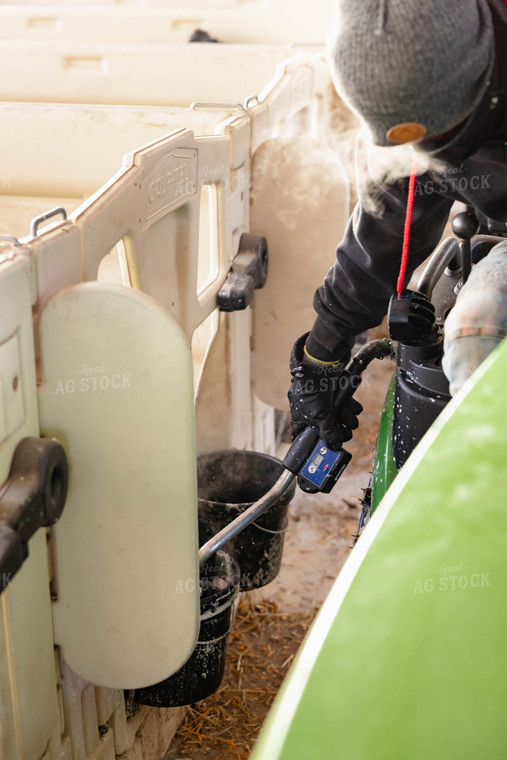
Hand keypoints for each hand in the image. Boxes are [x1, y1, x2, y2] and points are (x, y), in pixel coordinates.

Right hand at [288, 333, 362, 450]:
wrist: (325, 361)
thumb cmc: (313, 386)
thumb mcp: (319, 413)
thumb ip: (327, 431)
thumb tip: (334, 445)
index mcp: (300, 414)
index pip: (302, 433)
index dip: (312, 441)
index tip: (324, 447)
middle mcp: (311, 408)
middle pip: (326, 426)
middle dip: (338, 429)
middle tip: (345, 432)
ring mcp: (325, 400)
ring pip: (338, 416)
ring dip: (347, 418)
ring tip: (350, 417)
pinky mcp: (337, 392)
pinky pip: (346, 404)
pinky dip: (351, 406)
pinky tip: (353, 406)